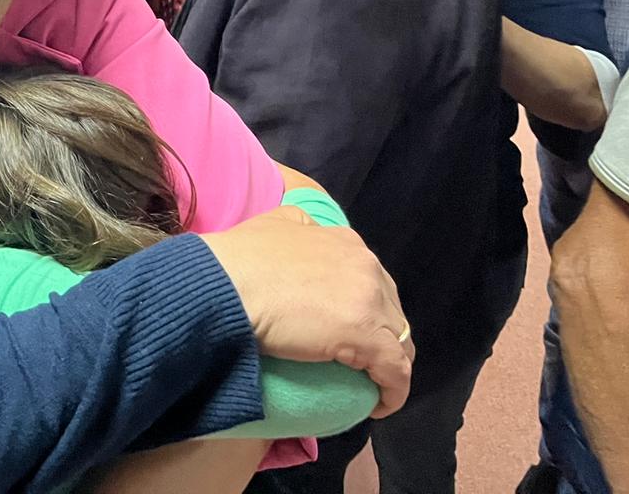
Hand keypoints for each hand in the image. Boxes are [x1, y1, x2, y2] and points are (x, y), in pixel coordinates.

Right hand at [202, 206, 411, 417]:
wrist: (227, 285)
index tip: (350, 327)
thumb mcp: (276, 223)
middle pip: (391, 310)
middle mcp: (365, 265)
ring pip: (400, 340)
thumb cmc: (240, 259)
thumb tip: (306, 240)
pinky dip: (393, 391)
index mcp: (346, 242)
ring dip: (390, 362)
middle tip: (360, 358)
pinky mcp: (367, 335)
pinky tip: (379, 405)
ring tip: (369, 382)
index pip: (372, 281)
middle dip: (383, 333)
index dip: (367, 306)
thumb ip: (302, 227)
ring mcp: (369, 300)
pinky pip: (395, 371)